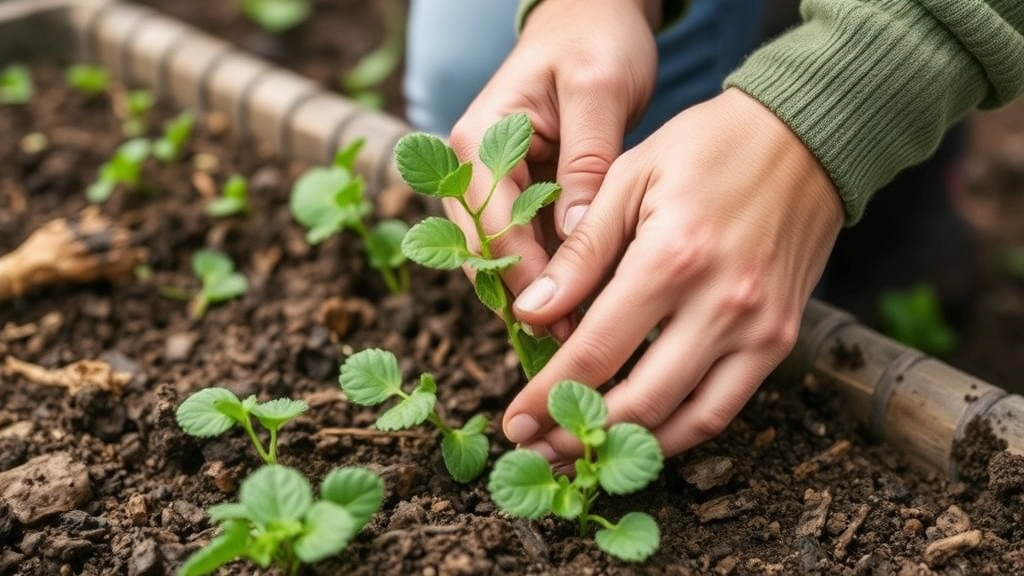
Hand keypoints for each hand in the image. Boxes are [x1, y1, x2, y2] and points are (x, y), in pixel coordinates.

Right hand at [446, 0, 659, 336]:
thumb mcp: (598, 92)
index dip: (527, 282)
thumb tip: (574, 239)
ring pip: (502, 258)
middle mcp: (472, 168)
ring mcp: (490, 182)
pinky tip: (584, 305)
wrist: (591, 14)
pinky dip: (550, 275)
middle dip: (527, 302)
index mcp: (478, 142)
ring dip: (536, 297)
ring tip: (578, 342)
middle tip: (571, 349)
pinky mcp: (514, 191)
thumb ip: (584, 163)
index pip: (492, 229)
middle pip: (486, 255)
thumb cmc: (596, 42)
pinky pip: (525, 244)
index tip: (565, 324)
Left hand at [502, 88, 845, 462]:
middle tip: (540, 451)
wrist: (805, 137)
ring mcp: (758, 329)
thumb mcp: (629, 178)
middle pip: (638, 400)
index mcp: (671, 258)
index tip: (515, 424)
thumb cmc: (707, 148)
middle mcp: (719, 305)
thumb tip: (531, 312)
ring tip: (582, 456)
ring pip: (686, 420)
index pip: (594, 351)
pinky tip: (642, 434)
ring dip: (629, 448)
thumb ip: (581, 252)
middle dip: (579, 434)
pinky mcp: (781, 339)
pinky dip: (680, 432)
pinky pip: (725, 408)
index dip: (547, 395)